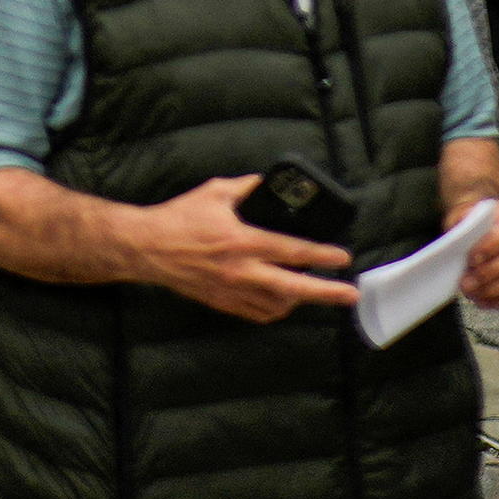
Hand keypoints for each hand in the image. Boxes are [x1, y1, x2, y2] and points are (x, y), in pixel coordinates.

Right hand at [133, 178, 356, 324]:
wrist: (148, 248)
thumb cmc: (180, 218)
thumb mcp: (215, 192)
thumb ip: (246, 188)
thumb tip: (268, 184)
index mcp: (243, 241)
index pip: (292, 250)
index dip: (322, 254)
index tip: (342, 257)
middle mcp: (242, 271)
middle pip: (294, 287)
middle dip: (326, 292)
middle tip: (350, 294)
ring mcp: (233, 291)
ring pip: (279, 305)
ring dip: (300, 299)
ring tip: (314, 291)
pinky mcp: (223, 303)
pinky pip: (258, 314)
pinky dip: (276, 309)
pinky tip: (283, 301)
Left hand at [457, 193, 498, 308]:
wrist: (487, 226)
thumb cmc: (476, 220)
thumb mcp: (466, 213)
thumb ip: (464, 222)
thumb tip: (460, 239)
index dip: (492, 246)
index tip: (472, 259)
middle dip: (491, 272)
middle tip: (468, 282)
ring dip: (495, 289)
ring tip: (472, 292)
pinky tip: (483, 300)